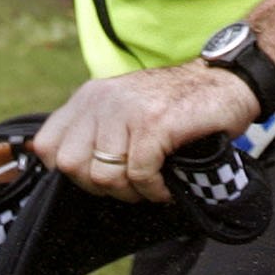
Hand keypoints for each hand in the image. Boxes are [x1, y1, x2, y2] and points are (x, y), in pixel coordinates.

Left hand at [29, 62, 257, 203]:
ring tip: (152, 183)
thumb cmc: (177, 107)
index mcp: (90, 97)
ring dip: (131, 191)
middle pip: (71, 166)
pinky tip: (167, 185)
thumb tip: (61, 166)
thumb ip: (94, 131)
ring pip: (104, 175)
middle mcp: (102, 99)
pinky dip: (154, 189)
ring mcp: (127, 109)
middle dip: (101, 186)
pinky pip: (138, 174)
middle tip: (130, 184)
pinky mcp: (154, 123)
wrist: (227, 83)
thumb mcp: (124, 110)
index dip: (71, 172)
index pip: (47, 145)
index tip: (101, 176)